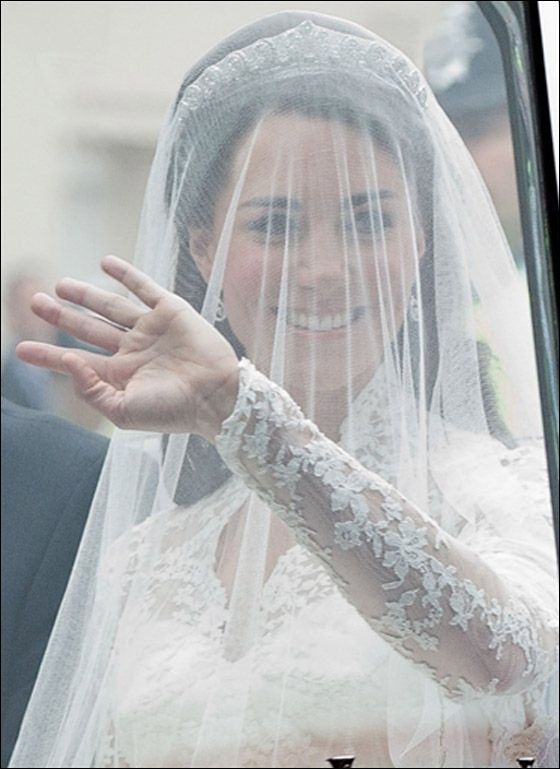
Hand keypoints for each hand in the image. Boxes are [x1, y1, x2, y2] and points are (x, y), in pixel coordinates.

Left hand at [16, 255, 239, 440]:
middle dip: (61, 316)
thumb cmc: (174, 410)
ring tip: (60, 285)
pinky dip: (126, 274)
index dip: (48, 354)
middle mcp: (133, 350)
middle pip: (88, 329)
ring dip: (86, 295)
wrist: (218, 396)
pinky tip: (106, 263)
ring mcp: (151, 329)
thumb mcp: (124, 411)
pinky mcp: (171, 312)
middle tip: (33, 301)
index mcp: (120, 375)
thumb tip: (68, 362)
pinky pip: (144, 288)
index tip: (21, 348)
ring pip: (111, 307)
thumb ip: (91, 390)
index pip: (76, 360)